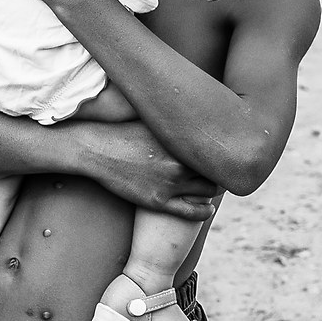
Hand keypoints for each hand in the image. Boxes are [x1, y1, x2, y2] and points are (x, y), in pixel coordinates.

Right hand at [70, 122, 215, 218]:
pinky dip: (204, 212)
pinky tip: (208, 210)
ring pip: (208, 191)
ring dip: (212, 190)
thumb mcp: (154, 120)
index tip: (225, 154)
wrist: (96, 148)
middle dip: (220, 171)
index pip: (217, 149)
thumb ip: (176, 120)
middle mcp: (180, 162)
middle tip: (222, 172)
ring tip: (213, 188)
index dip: (222, 152)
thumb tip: (193, 108)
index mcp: (182, 141)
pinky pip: (192, 212)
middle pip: (217, 170)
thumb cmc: (124, 131)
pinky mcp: (159, 201)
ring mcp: (171, 183)